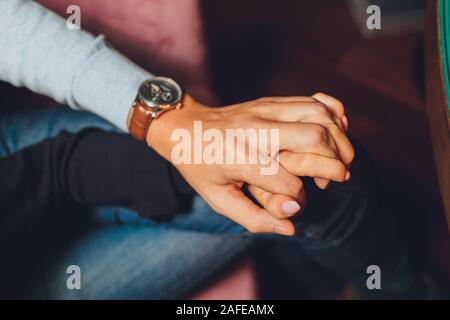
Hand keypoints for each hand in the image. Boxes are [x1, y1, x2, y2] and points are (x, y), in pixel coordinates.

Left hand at [146, 94, 352, 235]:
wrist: (185, 127)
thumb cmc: (200, 166)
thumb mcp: (218, 200)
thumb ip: (254, 219)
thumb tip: (290, 228)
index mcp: (239, 157)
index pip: (288, 181)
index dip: (298, 199)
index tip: (295, 203)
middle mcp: (255, 129)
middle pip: (314, 138)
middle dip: (335, 163)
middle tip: (338, 177)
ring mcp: (265, 109)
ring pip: (319, 115)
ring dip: (340, 138)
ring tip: (340, 159)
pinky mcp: (272, 102)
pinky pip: (313, 100)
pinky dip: (333, 114)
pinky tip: (336, 129)